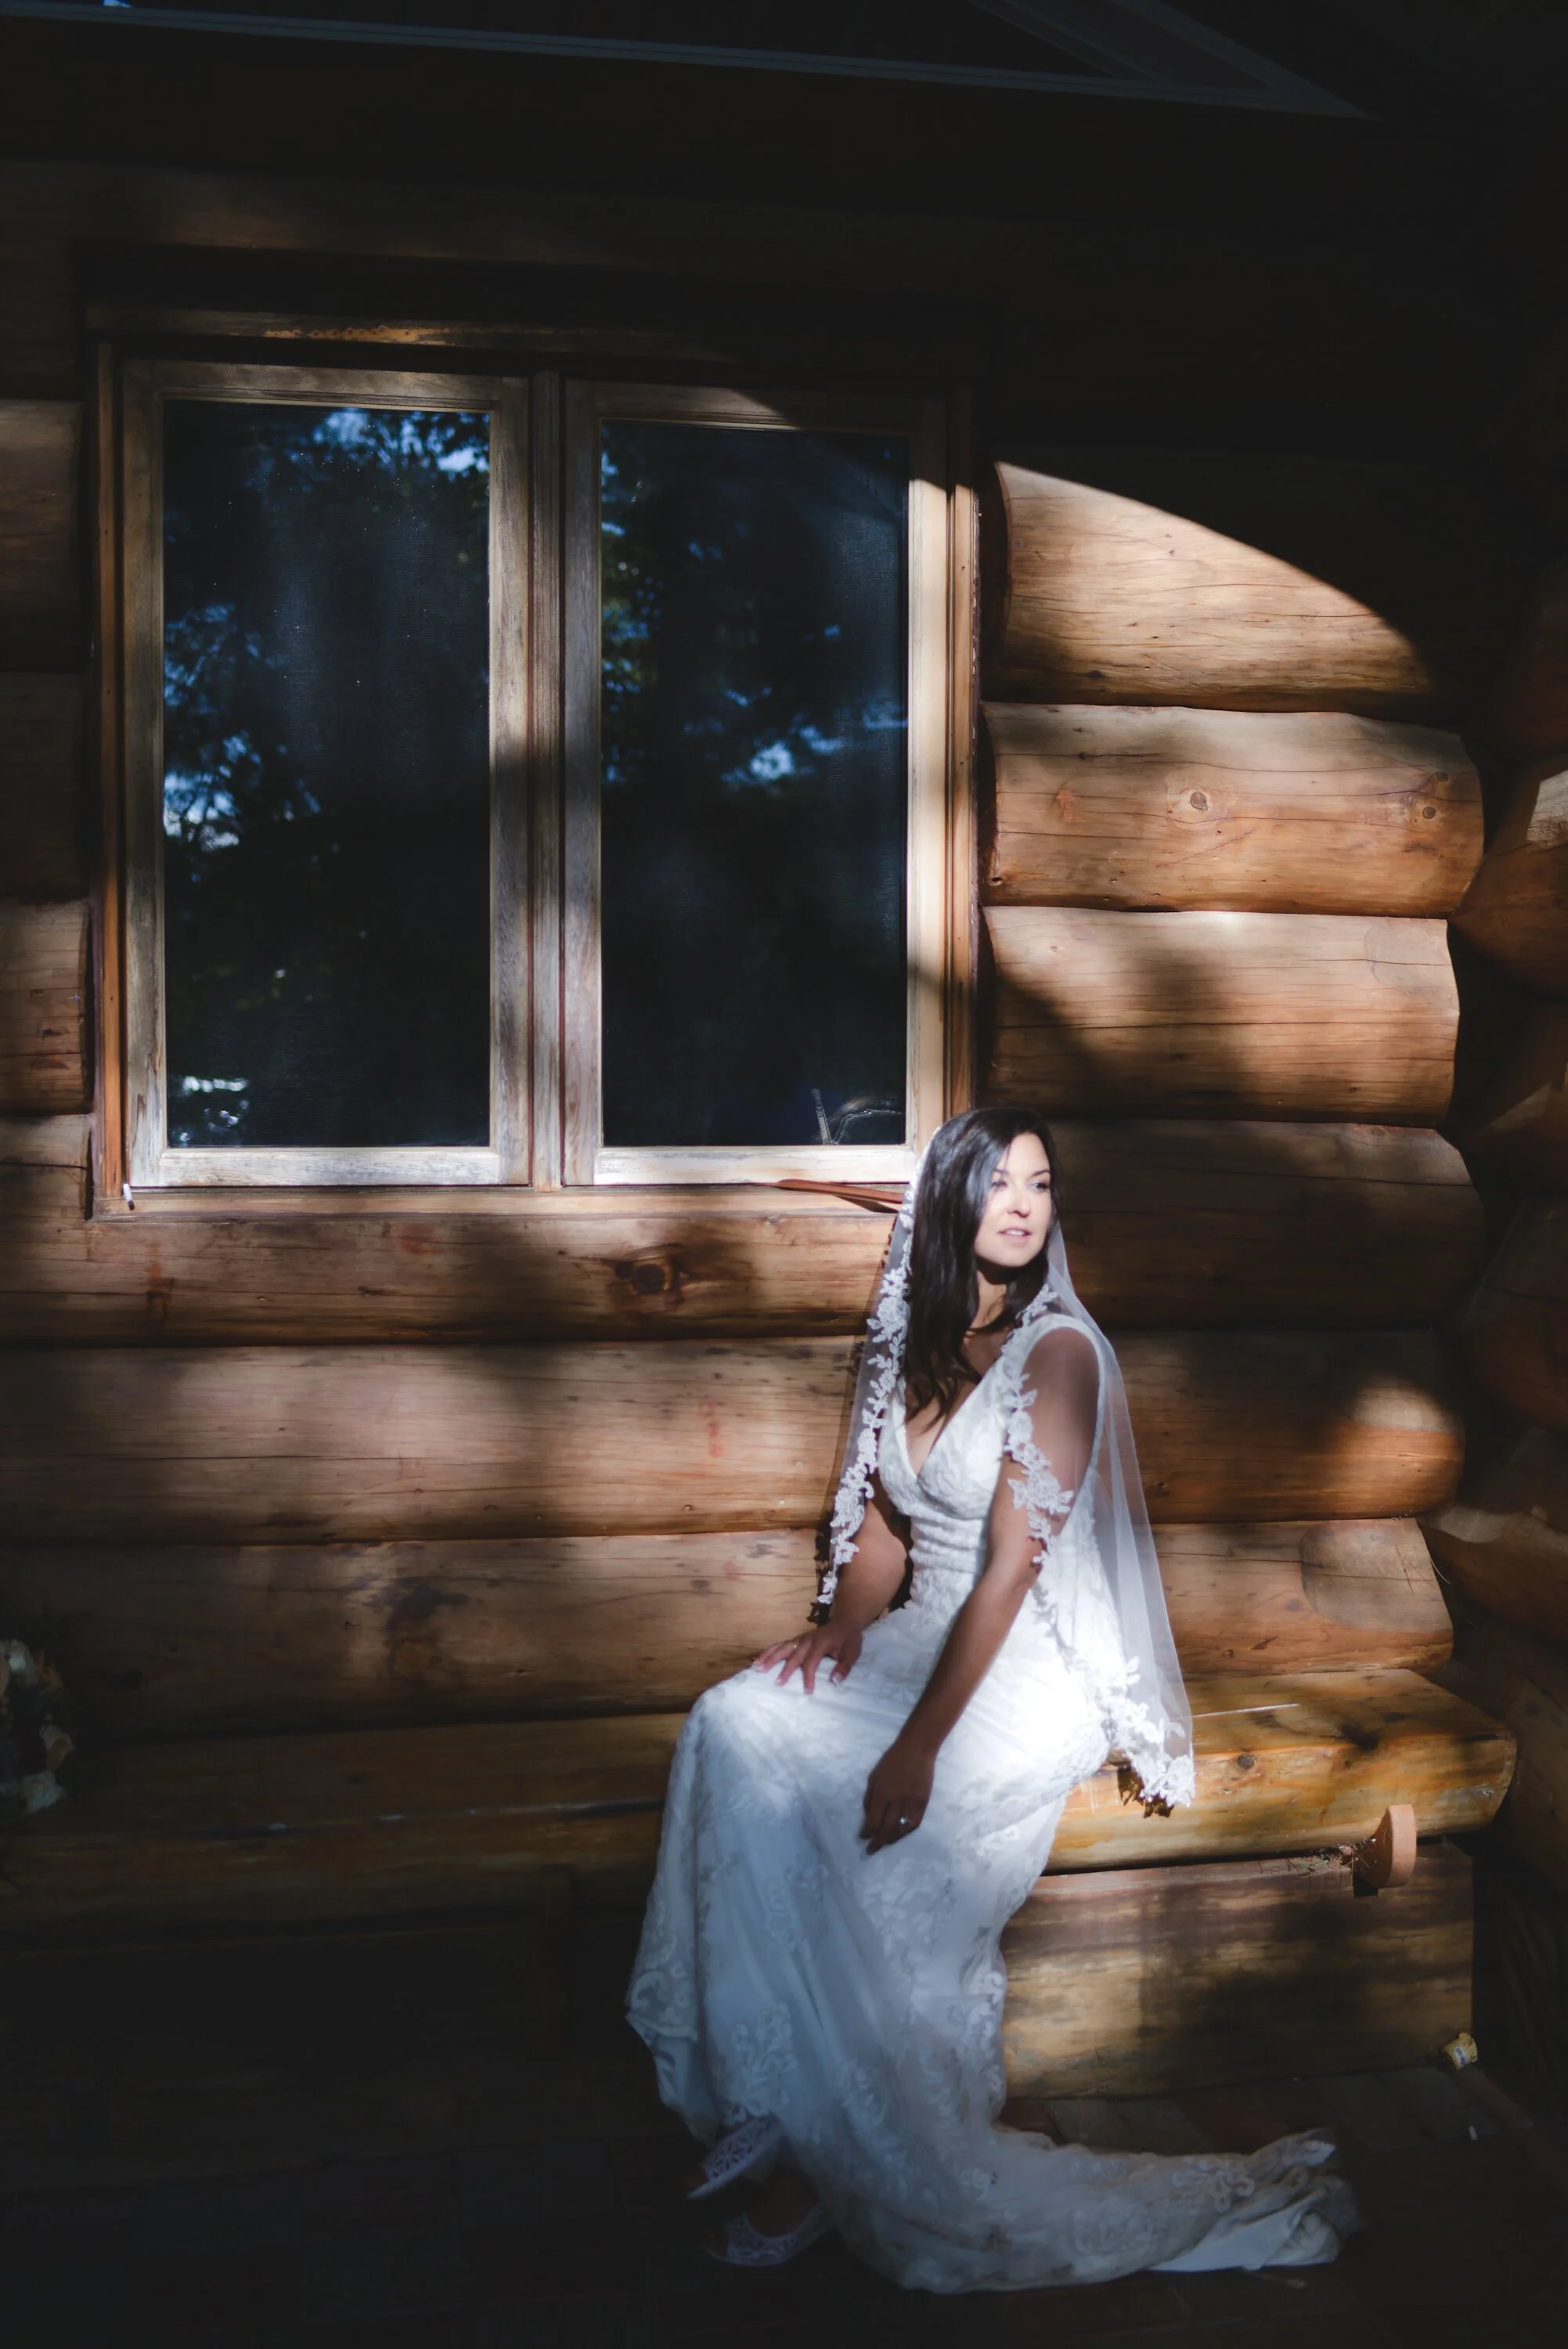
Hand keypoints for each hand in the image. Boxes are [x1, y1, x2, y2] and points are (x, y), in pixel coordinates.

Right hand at [752, 1621, 862, 1692]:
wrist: (844, 1621)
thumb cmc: (848, 1639)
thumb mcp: (852, 1653)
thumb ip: (844, 1667)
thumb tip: (835, 1681)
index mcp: (820, 1643)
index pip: (811, 1661)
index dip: (808, 1676)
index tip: (807, 1691)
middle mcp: (807, 1640)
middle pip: (793, 1655)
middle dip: (785, 1669)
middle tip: (778, 1683)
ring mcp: (800, 1639)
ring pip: (782, 1647)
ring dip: (770, 1657)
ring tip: (758, 1668)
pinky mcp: (796, 1639)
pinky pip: (780, 1645)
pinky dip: (769, 1652)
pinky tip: (758, 1659)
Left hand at [860, 1736, 935, 1853]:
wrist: (917, 1750)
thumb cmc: (892, 1760)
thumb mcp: (874, 1775)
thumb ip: (870, 1797)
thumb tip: (868, 1816)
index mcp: (883, 1792)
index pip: (873, 1820)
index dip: (867, 1832)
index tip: (862, 1837)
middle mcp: (897, 1800)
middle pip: (887, 1829)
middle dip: (877, 1842)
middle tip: (870, 1850)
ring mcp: (912, 1803)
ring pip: (901, 1830)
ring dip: (892, 1840)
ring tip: (885, 1844)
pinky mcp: (923, 1803)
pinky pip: (915, 1824)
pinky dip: (906, 1832)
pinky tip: (900, 1835)